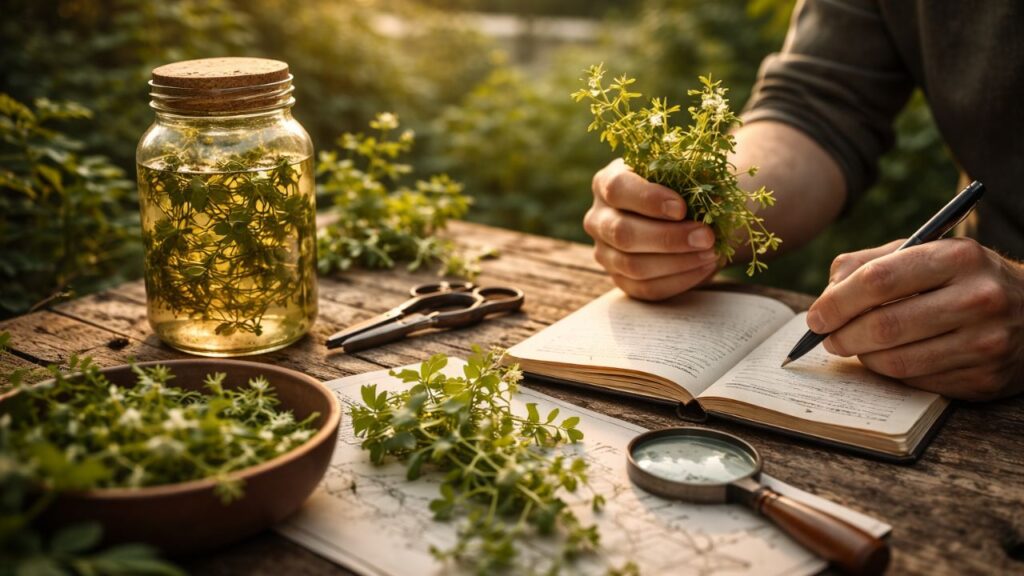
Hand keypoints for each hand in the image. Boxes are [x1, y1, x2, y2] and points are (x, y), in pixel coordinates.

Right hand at [583, 159, 718, 299]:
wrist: (686, 216)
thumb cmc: (683, 186)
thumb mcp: (686, 172)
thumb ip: (693, 178)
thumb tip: (715, 199)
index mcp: (607, 183)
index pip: (617, 189)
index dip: (648, 199)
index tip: (681, 208)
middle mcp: (598, 219)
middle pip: (622, 233)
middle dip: (668, 238)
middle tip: (706, 237)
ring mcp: (606, 253)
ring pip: (633, 266)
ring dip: (678, 261)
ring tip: (711, 252)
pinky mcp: (621, 280)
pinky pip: (647, 288)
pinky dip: (680, 280)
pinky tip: (705, 266)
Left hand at [807, 238, 1023, 400]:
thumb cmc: (960, 278)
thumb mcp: (924, 253)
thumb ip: (869, 264)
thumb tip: (826, 296)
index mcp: (959, 257)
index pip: (880, 279)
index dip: (838, 302)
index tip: (816, 316)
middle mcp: (978, 299)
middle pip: (885, 325)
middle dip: (843, 335)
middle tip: (827, 338)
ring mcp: (986, 343)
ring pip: (898, 361)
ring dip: (863, 357)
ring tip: (853, 347)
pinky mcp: (985, 378)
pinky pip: (917, 382)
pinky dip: (891, 373)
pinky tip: (888, 359)